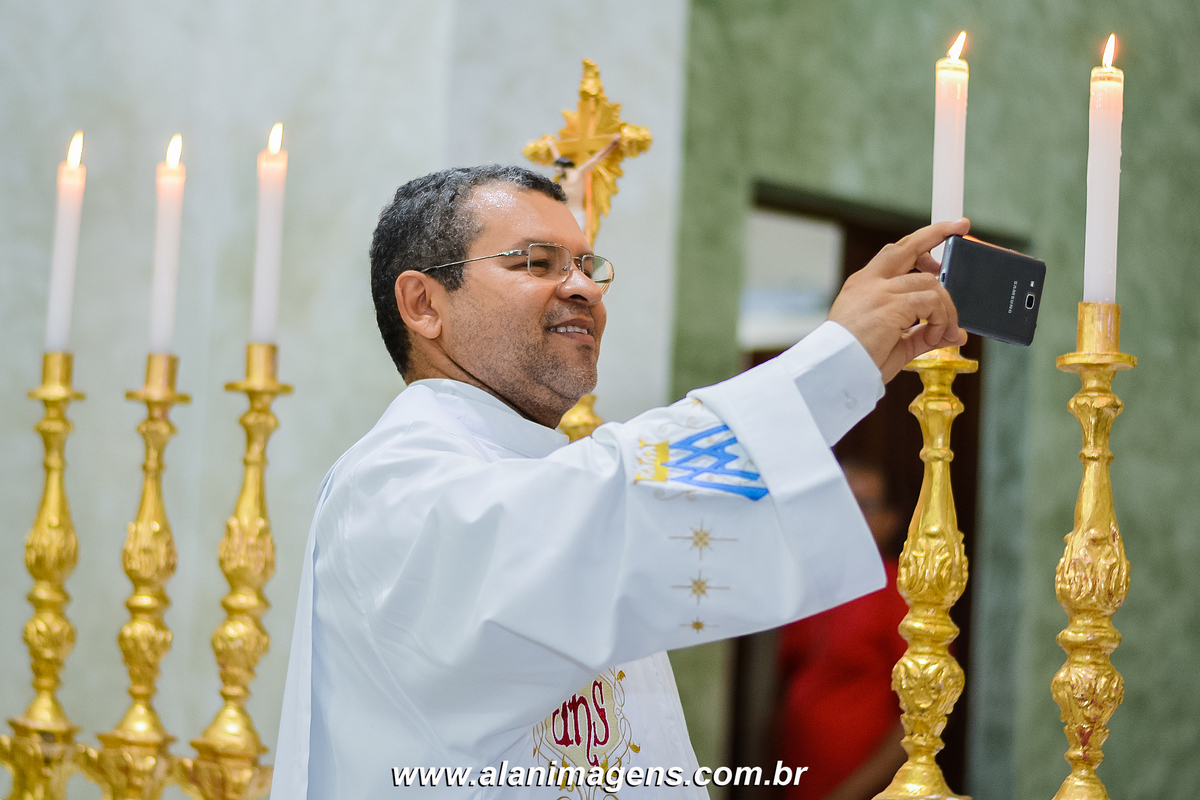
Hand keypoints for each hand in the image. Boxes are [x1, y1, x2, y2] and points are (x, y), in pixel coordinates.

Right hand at [828, 219, 968, 381]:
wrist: (834, 373)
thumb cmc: (855, 362)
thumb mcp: (894, 343)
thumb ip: (922, 334)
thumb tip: (954, 334)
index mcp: (862, 287)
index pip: (894, 254)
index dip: (920, 242)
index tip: (942, 233)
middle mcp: (869, 282)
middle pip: (908, 246)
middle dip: (937, 232)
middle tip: (960, 225)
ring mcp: (879, 291)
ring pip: (930, 283)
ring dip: (946, 309)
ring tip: (944, 333)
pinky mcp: (890, 305)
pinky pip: (931, 302)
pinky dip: (941, 320)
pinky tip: (935, 337)